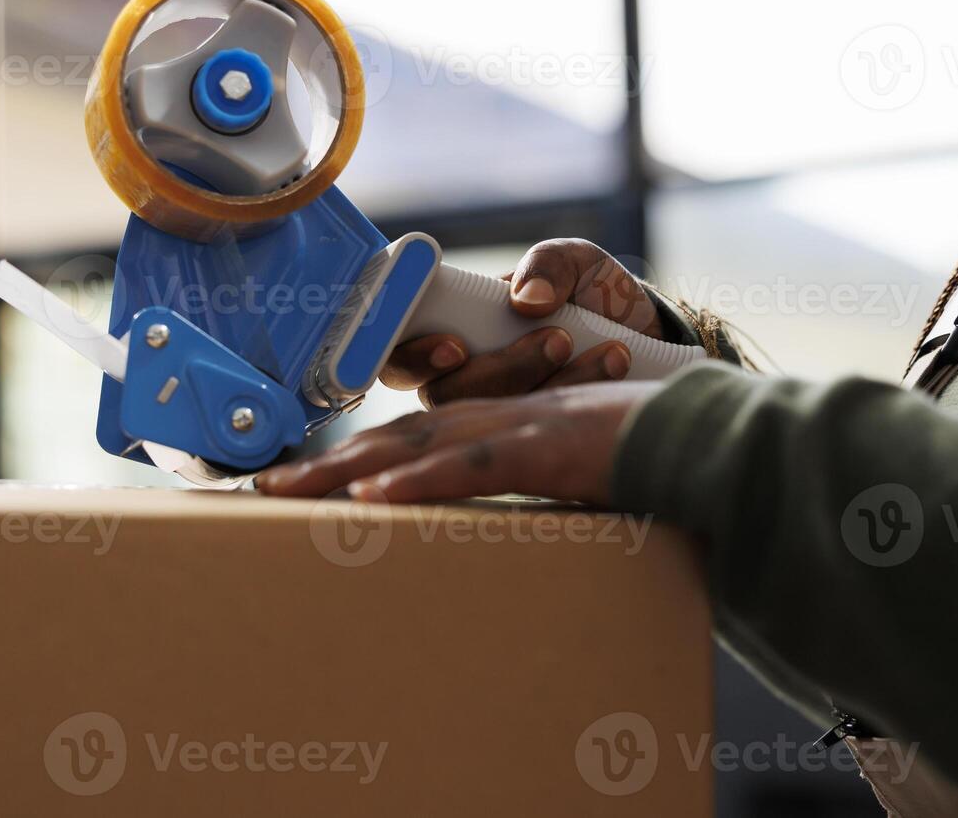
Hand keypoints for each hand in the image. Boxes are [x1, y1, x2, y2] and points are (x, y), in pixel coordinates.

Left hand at [258, 382, 658, 505]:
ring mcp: (512, 429)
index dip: (345, 459)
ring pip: (412, 449)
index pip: (401, 440)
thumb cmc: (630, 458)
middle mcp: (489, 420)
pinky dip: (418, 484)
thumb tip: (479, 536)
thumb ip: (516, 496)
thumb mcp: (559, 478)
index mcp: (489, 427)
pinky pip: (469, 468)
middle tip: (259, 491)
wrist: (698, 432)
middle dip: (321, 466)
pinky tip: (371, 504)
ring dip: (345, 472)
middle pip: (387, 441)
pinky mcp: (541, 449)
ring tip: (287, 496)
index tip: (295, 485)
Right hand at [382, 239, 664, 407]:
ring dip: (550, 381)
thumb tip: (525, 299)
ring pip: (495, 416)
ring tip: (604, 348)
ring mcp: (497, 411)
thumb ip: (547, 265)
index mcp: (448, 327)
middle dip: (503, 369)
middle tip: (558, 338)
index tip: (455, 348)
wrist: (643, 330)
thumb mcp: (572, 261)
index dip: (413, 358)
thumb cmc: (588, 291)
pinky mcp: (536, 434)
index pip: (398, 352)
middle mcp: (461, 376)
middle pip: (446, 396)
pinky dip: (583, 390)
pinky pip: (541, 428)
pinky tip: (616, 361)